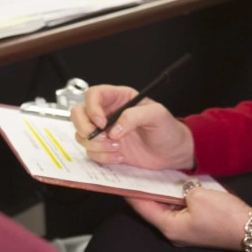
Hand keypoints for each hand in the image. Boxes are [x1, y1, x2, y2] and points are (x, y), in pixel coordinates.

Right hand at [74, 83, 195, 170]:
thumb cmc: (168, 129)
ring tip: (118, 148)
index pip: (93, 95)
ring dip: (96, 146)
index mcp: (119, 98)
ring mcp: (105, 132)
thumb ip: (134, 116)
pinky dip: (103, 157)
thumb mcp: (157, 115)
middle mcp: (108, 113)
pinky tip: (120, 156)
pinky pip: (91, 152)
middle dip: (85, 128)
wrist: (172, 152)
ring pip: (82, 135)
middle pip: (79, 114)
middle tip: (102, 138)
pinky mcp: (105, 149)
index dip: (92, 108)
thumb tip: (114, 128)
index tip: (101, 123)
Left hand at [129, 184, 249, 250]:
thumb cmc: (224, 216)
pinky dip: (176, 197)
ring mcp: (186, 230)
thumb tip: (181, 188)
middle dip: (146, 191)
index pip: (143, 208)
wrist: (250, 230)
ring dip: (162, 193)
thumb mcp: (199, 195)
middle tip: (137, 172)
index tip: (121, 179)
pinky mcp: (197, 226)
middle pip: (154, 209)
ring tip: (153, 174)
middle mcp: (174, 231)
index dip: (131, 192)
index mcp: (170, 227)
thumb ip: (182, 188)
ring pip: (168, 208)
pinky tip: (176, 184)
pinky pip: (181, 209)